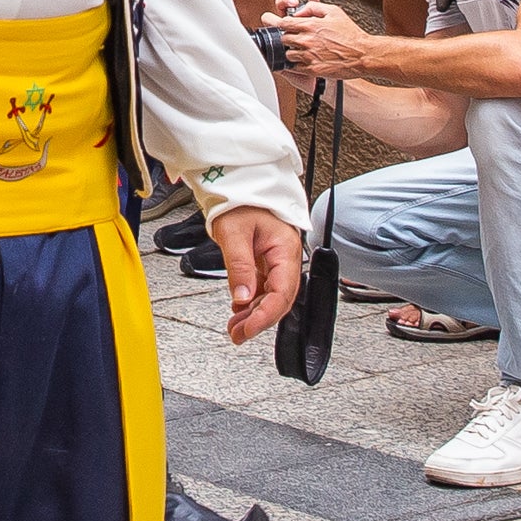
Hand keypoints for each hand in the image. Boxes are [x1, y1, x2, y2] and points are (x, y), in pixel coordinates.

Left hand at [206, 204, 304, 339]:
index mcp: (285, 249)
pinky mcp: (267, 263)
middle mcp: (286, 258)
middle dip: (259, 321)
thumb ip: (239, 267)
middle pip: (280, 299)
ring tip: (234, 327)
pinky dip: (251, 303)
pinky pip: (264, 289)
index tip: (248, 329)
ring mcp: (277, 262)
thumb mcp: (233, 233)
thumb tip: (241, 298)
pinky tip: (239, 311)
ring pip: (271, 297)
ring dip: (254, 315)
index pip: (282, 292)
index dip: (266, 315)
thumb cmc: (241, 202)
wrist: (239, 185)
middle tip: (238, 335)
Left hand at [269, 0, 370, 79]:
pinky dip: (298, 64)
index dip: (281, 24)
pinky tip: (306, 60)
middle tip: (295, 38)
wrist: (362, 54)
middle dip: (287, 38)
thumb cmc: (350, 33)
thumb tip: (298, 11)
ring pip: (288, 54)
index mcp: (310, 25)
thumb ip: (312, 7)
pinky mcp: (312, 69)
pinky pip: (295, 67)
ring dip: (293, 51)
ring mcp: (308, 56)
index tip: (282, 26)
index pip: (283, 23)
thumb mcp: (334, 11)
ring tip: (303, 50)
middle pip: (283, 39)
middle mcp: (307, 40)